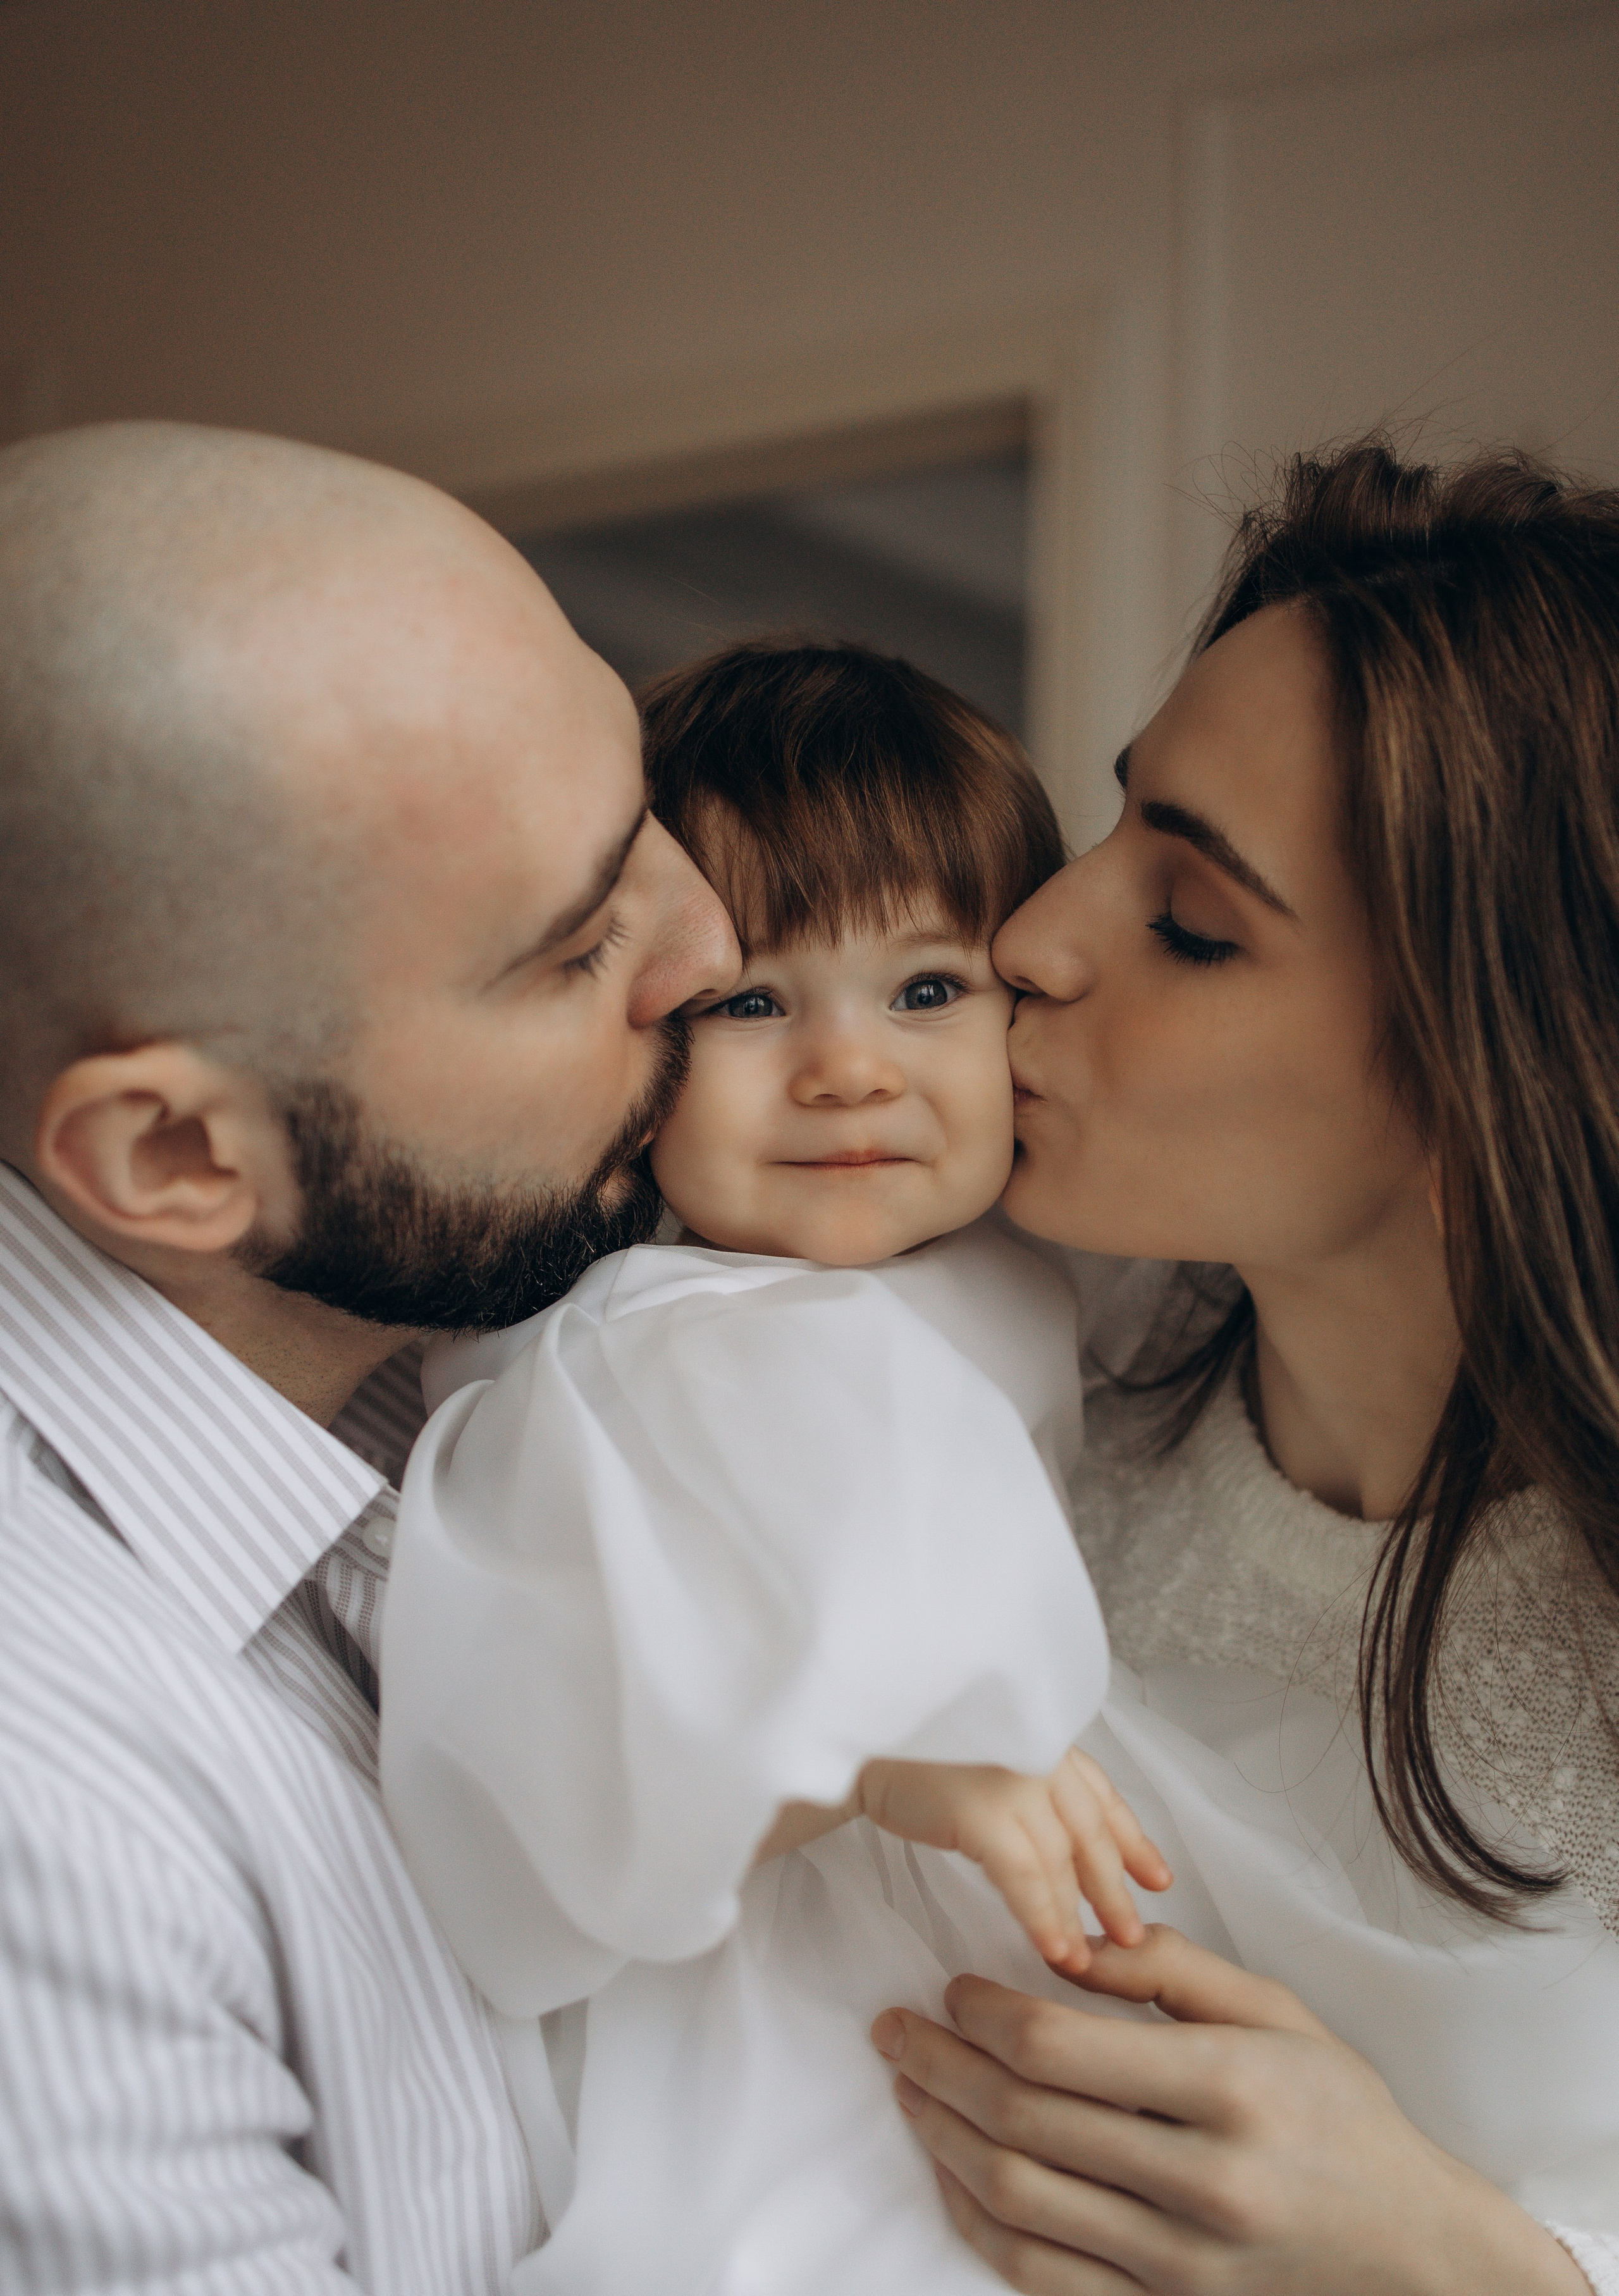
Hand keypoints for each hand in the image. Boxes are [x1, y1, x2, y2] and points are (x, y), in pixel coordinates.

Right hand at [855, 1749, 1171, 1973]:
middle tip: (1133, 1936)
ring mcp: (1013, 1777)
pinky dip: (1042, 1917)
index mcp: (1040, 1736)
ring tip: (1085, 1962)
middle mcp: (1037, 1750)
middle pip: (1091, 1831)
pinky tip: (1053, 1948)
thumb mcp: (985, 1759)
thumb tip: (1064, 1841)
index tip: (1158, 1878)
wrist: (853, 1741)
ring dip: (1076, 1915)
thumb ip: (1027, 1785)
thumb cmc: (911, 1753)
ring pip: (1061, 1861)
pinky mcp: (983, 1810)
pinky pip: (1024, 1877)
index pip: (1101, 1793)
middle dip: (1114, 1889)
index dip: (1133, 1839)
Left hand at [870, 1927, 1589, 2294]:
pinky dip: (977, 2221)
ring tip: (906, 2089)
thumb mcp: (1278, 2014)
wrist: (1414, 2253)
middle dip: (939, 2066)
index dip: (982, 2013)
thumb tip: (1067, 1944)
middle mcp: (1200, 2180)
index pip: (1059, 2047)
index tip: (950, 1988)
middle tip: (894, 2030)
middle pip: (1022, 2119)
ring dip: (942, 2136)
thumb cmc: (1342, 2118)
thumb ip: (1170, 1971)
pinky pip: (1039, 2274)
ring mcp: (1180, 2261)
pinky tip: (952, 2171)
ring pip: (1017, 2198)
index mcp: (1228, 2087)